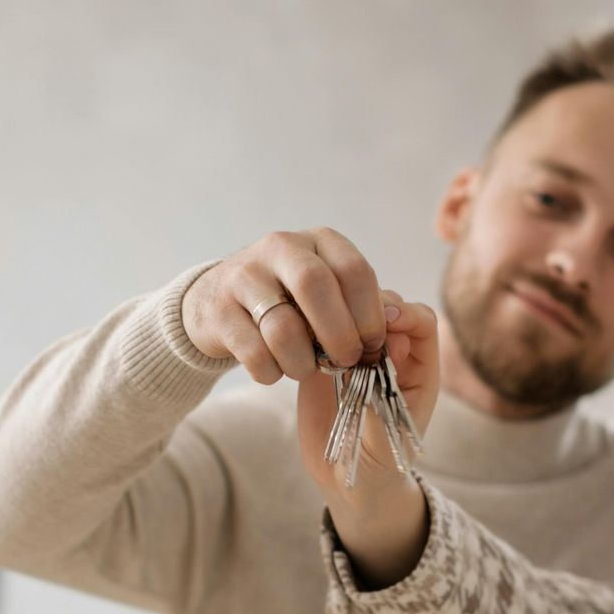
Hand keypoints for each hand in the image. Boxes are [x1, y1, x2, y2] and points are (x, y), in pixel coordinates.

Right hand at [181, 229, 389, 383]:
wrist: (217, 302)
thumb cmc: (288, 301)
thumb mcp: (325, 290)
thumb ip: (356, 305)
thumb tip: (395, 329)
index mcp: (318, 241)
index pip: (354, 269)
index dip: (370, 314)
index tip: (373, 344)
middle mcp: (280, 248)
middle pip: (316, 286)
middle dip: (339, 334)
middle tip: (346, 361)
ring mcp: (244, 275)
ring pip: (283, 328)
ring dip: (303, 362)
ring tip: (304, 369)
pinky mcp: (219, 310)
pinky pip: (254, 352)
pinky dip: (271, 372)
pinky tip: (274, 370)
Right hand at [295, 294, 439, 588]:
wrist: (347, 478)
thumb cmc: (379, 462)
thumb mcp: (386, 440)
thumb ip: (380, 405)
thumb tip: (372, 363)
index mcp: (417, 366)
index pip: (420, 320)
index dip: (405, 313)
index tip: (385, 322)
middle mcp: (388, 351)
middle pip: (383, 305)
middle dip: (366, 308)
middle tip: (347, 328)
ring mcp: (354, 351)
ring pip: (348, 309)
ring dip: (334, 313)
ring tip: (319, 334)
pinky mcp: (321, 358)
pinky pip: (317, 329)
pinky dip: (308, 326)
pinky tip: (299, 340)